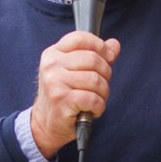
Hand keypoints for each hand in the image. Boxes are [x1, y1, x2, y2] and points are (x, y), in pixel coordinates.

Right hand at [29, 31, 120, 157]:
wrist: (46, 123)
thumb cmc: (64, 95)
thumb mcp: (76, 71)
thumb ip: (96, 55)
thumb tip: (114, 44)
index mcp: (54, 53)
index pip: (80, 38)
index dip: (99, 46)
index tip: (107, 57)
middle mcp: (52, 65)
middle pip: (93, 59)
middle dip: (105, 73)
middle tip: (101, 85)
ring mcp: (55, 82)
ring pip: (95, 80)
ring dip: (103, 93)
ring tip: (96, 99)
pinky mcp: (61, 100)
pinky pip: (93, 98)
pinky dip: (99, 106)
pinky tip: (92, 109)